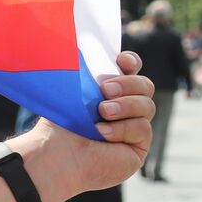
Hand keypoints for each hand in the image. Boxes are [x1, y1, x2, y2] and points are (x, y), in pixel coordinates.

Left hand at [25, 51, 154, 201]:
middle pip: (145, 86)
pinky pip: (142, 128)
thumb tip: (83, 47)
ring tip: (102, 112)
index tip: (122, 60)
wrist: (54, 154)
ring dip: (125, 106)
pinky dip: (122, 128)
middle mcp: (124, 109)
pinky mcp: (138, 147)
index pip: (131, 70)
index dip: (131, 63)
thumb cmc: (58, 123)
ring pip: (147, 106)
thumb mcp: (71, 92)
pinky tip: (102, 133)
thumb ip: (84, 73)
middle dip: (128, 84)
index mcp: (108, 92)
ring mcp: (134, 128)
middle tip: (105, 89)